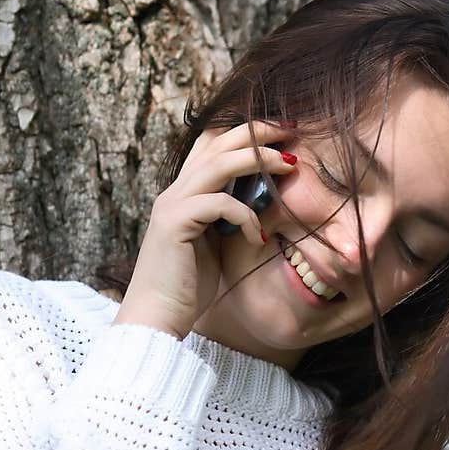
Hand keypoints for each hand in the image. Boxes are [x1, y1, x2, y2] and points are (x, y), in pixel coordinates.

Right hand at [112, 118, 295, 340]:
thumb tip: (265, 202)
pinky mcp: (175, 224)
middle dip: (256, 131)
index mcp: (184, 193)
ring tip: (289, 165)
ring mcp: (172, 205)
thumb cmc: (188, 286)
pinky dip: (245, 215)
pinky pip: (220, 204)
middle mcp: (175, 192)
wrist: (157, 318)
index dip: (245, 131)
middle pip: (216, 141)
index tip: (281, 133)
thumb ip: (230, 217)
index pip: (211, 143)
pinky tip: (258, 237)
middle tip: (291, 131)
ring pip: (218, 163)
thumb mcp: (216, 243)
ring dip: (258, 159)